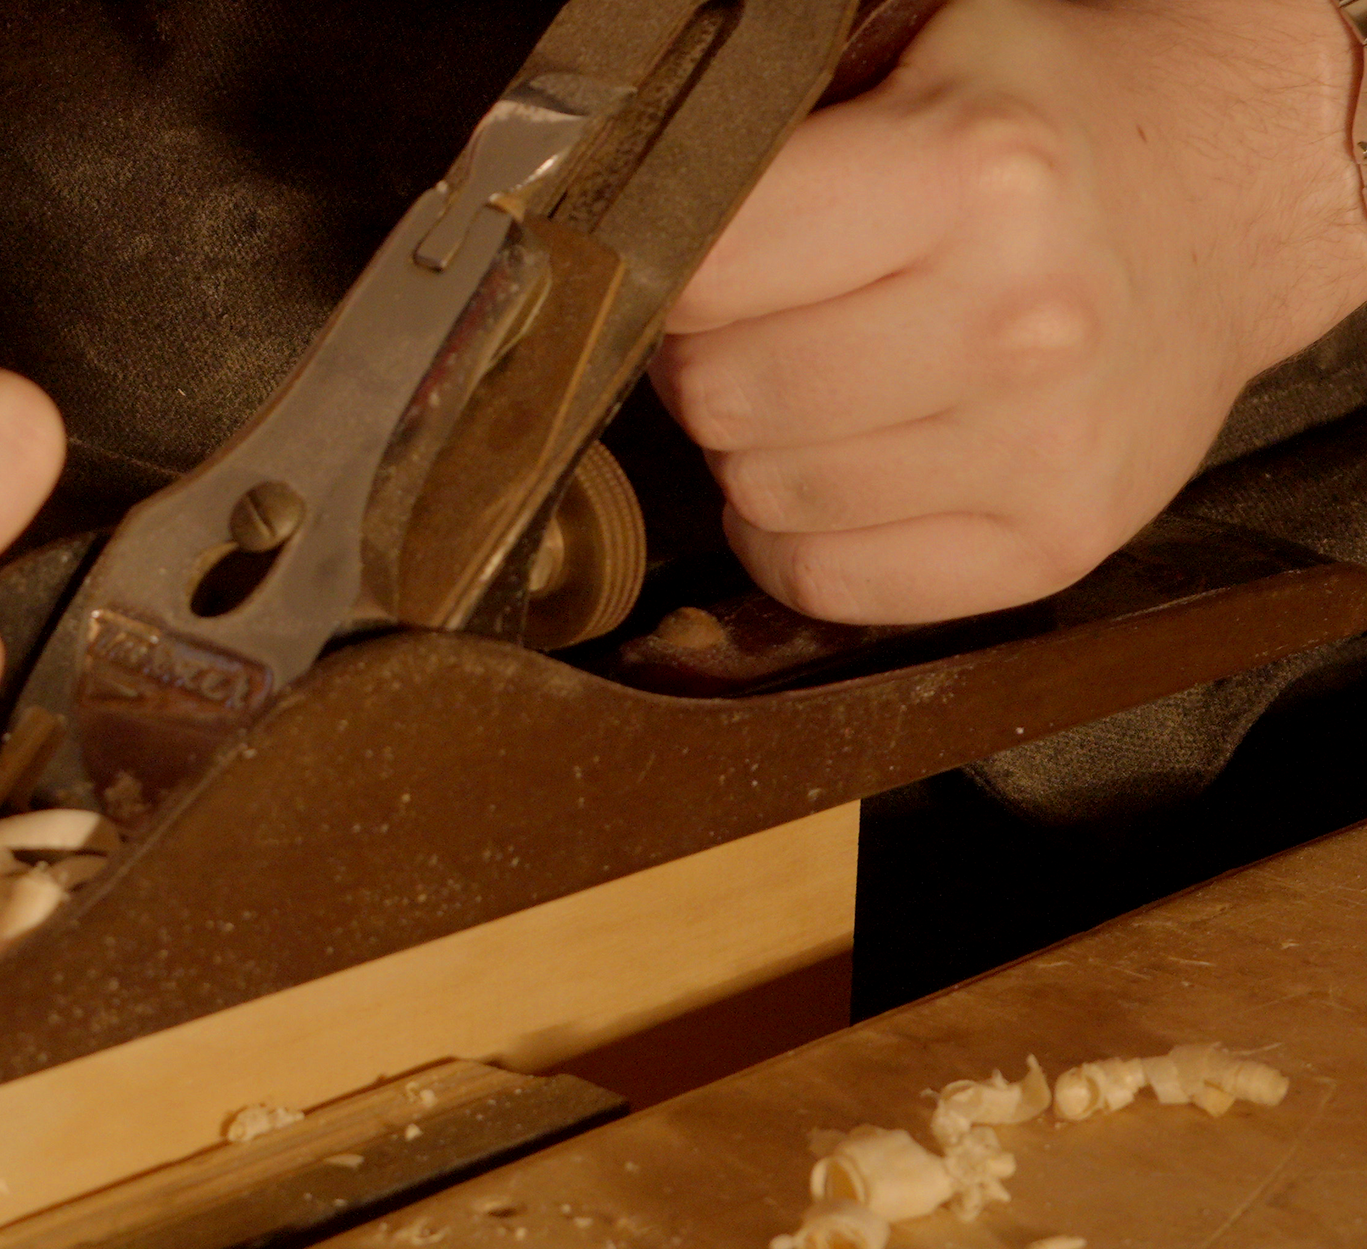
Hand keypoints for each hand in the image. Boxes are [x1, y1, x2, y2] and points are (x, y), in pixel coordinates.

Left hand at [651, 0, 1366, 622]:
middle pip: (722, 398)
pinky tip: (846, 470)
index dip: (672, 271)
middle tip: (767, 322)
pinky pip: (830, 584)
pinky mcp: (1054, 542)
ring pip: (763, 498)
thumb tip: (616, 235)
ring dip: (760, 451)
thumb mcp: (916, 64)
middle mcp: (1017, 321)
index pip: (704, 273)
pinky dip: (802, 539)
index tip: (700, 264)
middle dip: (711, 361)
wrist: (1233, 203)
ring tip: (824, 384)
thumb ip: (771, 144)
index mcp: (973, 175)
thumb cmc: (1059, 132)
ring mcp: (1043, 447)